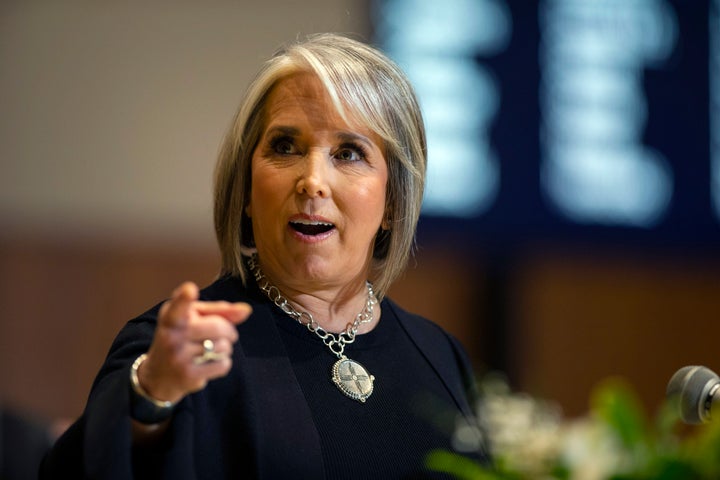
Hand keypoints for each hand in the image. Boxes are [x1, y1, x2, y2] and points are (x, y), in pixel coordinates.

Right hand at [137, 282, 251, 403]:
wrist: (159, 374)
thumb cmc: (182, 337)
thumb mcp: (193, 318)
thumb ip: (219, 310)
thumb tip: (246, 310)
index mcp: (171, 316)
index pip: (178, 306)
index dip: (184, 298)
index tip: (189, 290)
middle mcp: (171, 336)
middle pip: (218, 327)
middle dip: (229, 330)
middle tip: (225, 334)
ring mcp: (179, 357)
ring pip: (223, 346)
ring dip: (225, 348)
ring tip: (212, 349)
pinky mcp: (188, 375)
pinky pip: (223, 364)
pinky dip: (223, 362)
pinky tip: (210, 362)